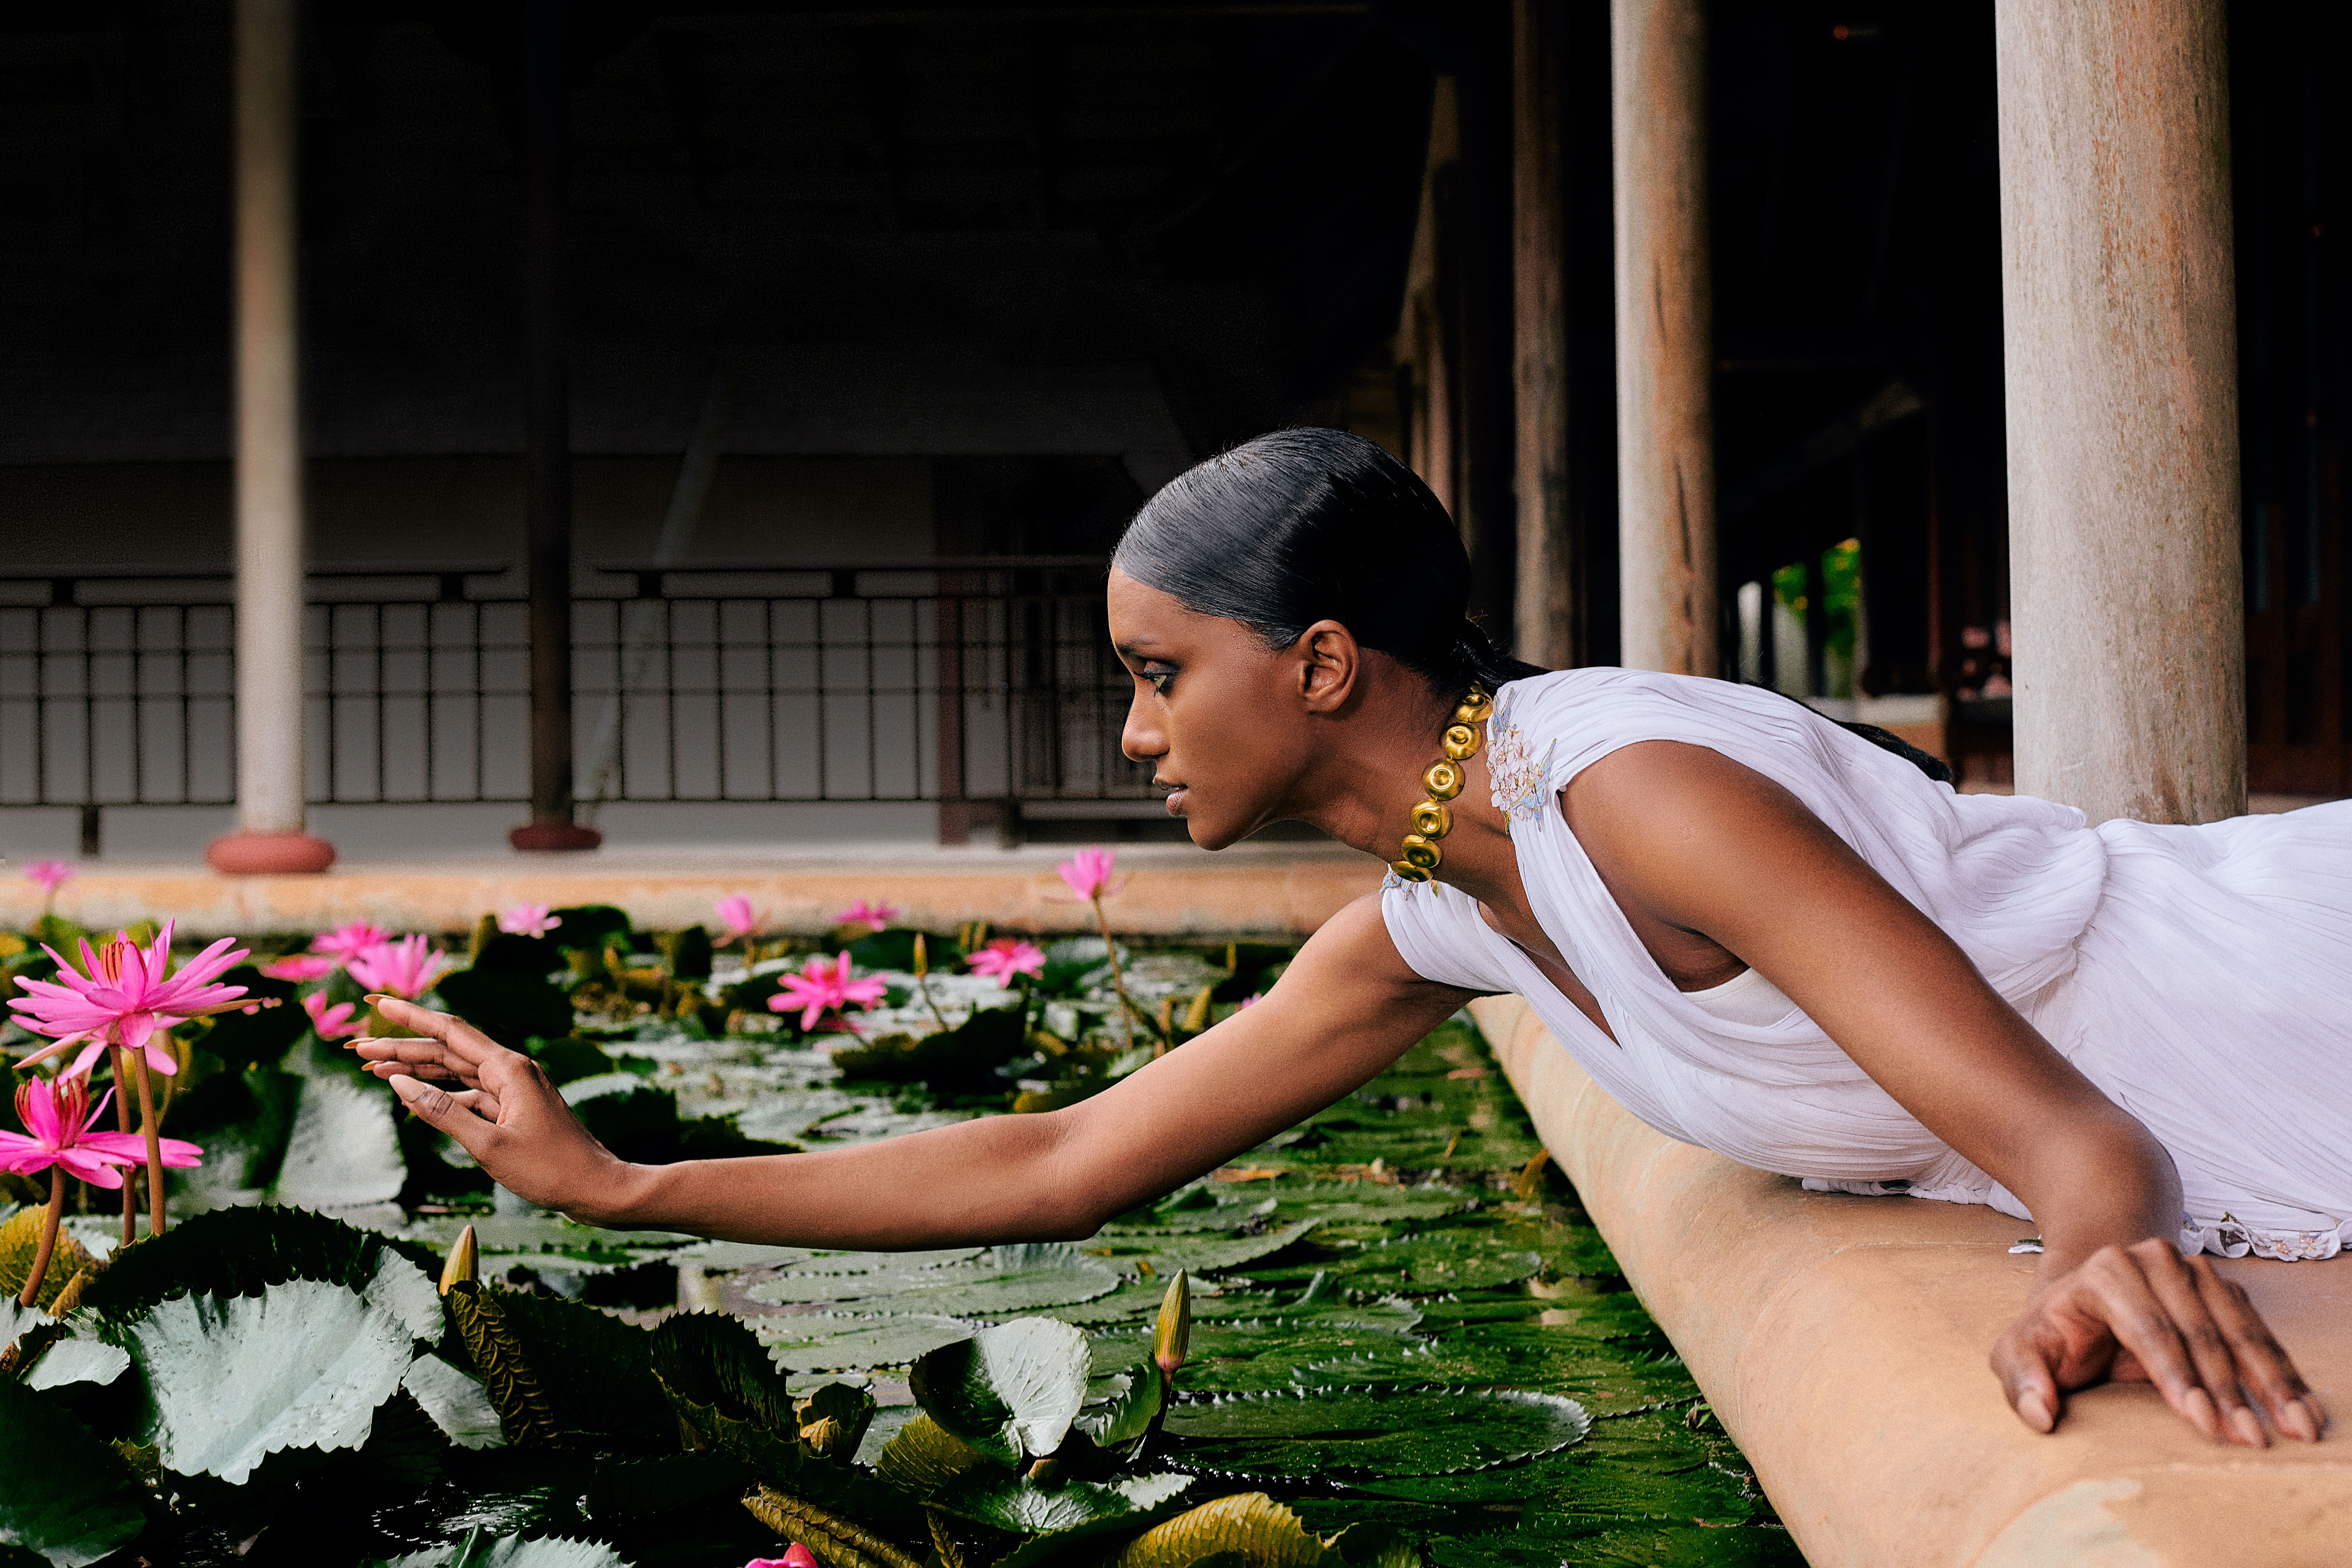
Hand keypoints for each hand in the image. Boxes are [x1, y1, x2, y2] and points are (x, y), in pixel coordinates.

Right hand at [351, 996, 646, 1224]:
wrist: (596, 1188)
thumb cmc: (550, 1170)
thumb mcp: (489, 1146)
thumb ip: (443, 1112)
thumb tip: (401, 1083)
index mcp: (509, 1069)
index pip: (449, 1031)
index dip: (410, 1016)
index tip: (377, 1002)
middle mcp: (512, 1070)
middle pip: (448, 1049)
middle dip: (402, 1047)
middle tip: (357, 1048)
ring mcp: (514, 1088)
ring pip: (456, 1070)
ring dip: (417, 1068)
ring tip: (373, 1068)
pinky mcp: (514, 1107)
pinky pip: (469, 1092)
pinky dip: (440, 1093)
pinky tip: (413, 1095)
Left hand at [1991, 1237, 2326, 1444]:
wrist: (2082, 1293)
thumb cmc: (2052, 1331)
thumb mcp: (2019, 1351)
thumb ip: (2021, 1380)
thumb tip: (2039, 1413)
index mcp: (2104, 1272)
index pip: (2148, 1329)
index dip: (2176, 1378)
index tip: (2201, 1423)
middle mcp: (2154, 1261)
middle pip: (2199, 1332)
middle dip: (2228, 1391)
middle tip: (2251, 1440)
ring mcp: (2194, 1270)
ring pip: (2237, 1331)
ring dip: (2268, 1382)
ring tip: (2294, 1428)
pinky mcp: (2222, 1288)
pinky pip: (2257, 1331)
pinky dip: (2281, 1370)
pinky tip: (2303, 1406)